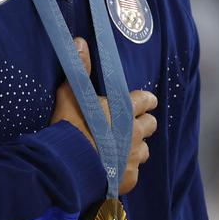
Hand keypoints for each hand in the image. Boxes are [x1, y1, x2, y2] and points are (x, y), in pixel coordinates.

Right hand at [49, 37, 158, 195]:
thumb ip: (79, 68)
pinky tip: (115, 171)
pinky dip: (126, 171)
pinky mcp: (128, 178)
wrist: (67, 166)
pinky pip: (133, 172)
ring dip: (137, 148)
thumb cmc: (69, 127)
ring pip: (144, 150)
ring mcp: (133, 157)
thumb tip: (80, 41)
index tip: (149, 101)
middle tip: (136, 124)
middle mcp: (135, 132)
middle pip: (151, 125)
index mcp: (126, 110)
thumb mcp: (71, 93)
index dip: (147, 100)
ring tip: (124, 149)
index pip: (146, 100)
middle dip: (145, 123)